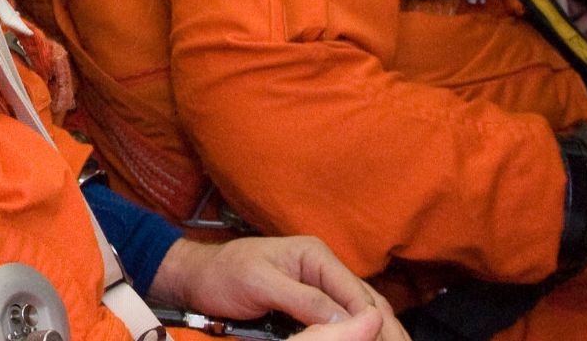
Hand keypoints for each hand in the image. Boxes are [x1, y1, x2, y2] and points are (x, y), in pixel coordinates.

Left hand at [148, 237, 405, 340]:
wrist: (198, 279)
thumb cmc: (224, 275)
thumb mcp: (260, 284)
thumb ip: (303, 299)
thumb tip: (347, 317)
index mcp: (315, 255)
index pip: (355, 291)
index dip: (373, 320)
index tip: (384, 339)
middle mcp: (323, 269)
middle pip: (367, 302)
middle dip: (387, 328)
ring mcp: (320, 287)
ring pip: (361, 312)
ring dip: (379, 332)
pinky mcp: (312, 305)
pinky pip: (343, 320)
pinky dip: (359, 333)